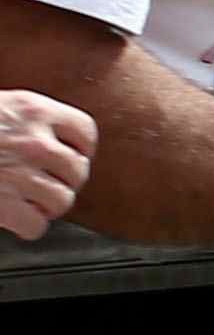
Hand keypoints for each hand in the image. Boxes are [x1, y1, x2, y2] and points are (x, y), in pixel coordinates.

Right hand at [0, 87, 91, 239]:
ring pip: (62, 201)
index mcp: (34, 110)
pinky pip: (37, 225)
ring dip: (48, 207)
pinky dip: (29, 227)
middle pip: (78, 171)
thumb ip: (26, 119)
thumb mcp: (0, 106)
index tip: (73, 156)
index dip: (81, 149)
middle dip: (64, 182)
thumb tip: (52, 141)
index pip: (84, 131)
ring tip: (30, 203)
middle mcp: (34, 141)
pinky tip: (17, 218)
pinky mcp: (4, 202)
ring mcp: (20, 173)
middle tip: (45, 186)